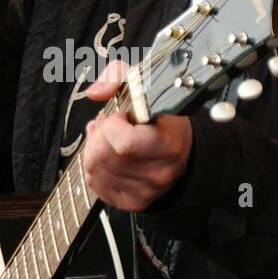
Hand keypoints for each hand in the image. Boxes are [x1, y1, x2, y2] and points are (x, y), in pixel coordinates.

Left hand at [81, 59, 193, 211]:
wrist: (184, 151)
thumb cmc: (163, 119)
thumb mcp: (146, 86)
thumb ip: (117, 77)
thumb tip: (95, 92)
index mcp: (168, 145)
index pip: (124, 143)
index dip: (112, 125)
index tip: (120, 116)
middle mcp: (158, 173)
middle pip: (103, 157)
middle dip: (97, 136)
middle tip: (107, 126)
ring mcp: (145, 191)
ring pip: (95, 171)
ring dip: (93, 150)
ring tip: (104, 139)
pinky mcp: (133, 201)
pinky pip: (96, 185)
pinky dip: (93, 168)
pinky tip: (105, 156)